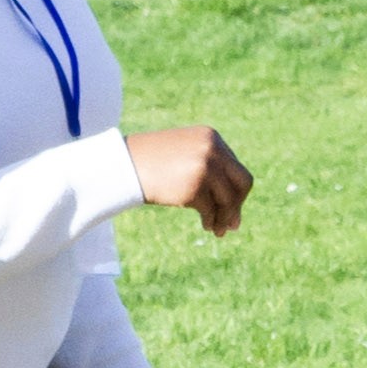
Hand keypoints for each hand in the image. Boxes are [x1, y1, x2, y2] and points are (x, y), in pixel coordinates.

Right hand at [128, 125, 251, 233]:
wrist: (124, 164)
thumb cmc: (152, 162)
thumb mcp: (185, 156)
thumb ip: (209, 170)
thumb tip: (234, 204)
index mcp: (211, 137)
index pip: (235, 168)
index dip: (236, 190)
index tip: (232, 208)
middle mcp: (212, 149)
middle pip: (242, 182)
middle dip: (238, 204)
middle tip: (233, 224)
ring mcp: (204, 167)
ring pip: (228, 199)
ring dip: (225, 217)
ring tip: (218, 230)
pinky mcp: (194, 187)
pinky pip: (211, 209)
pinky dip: (211, 220)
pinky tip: (206, 226)